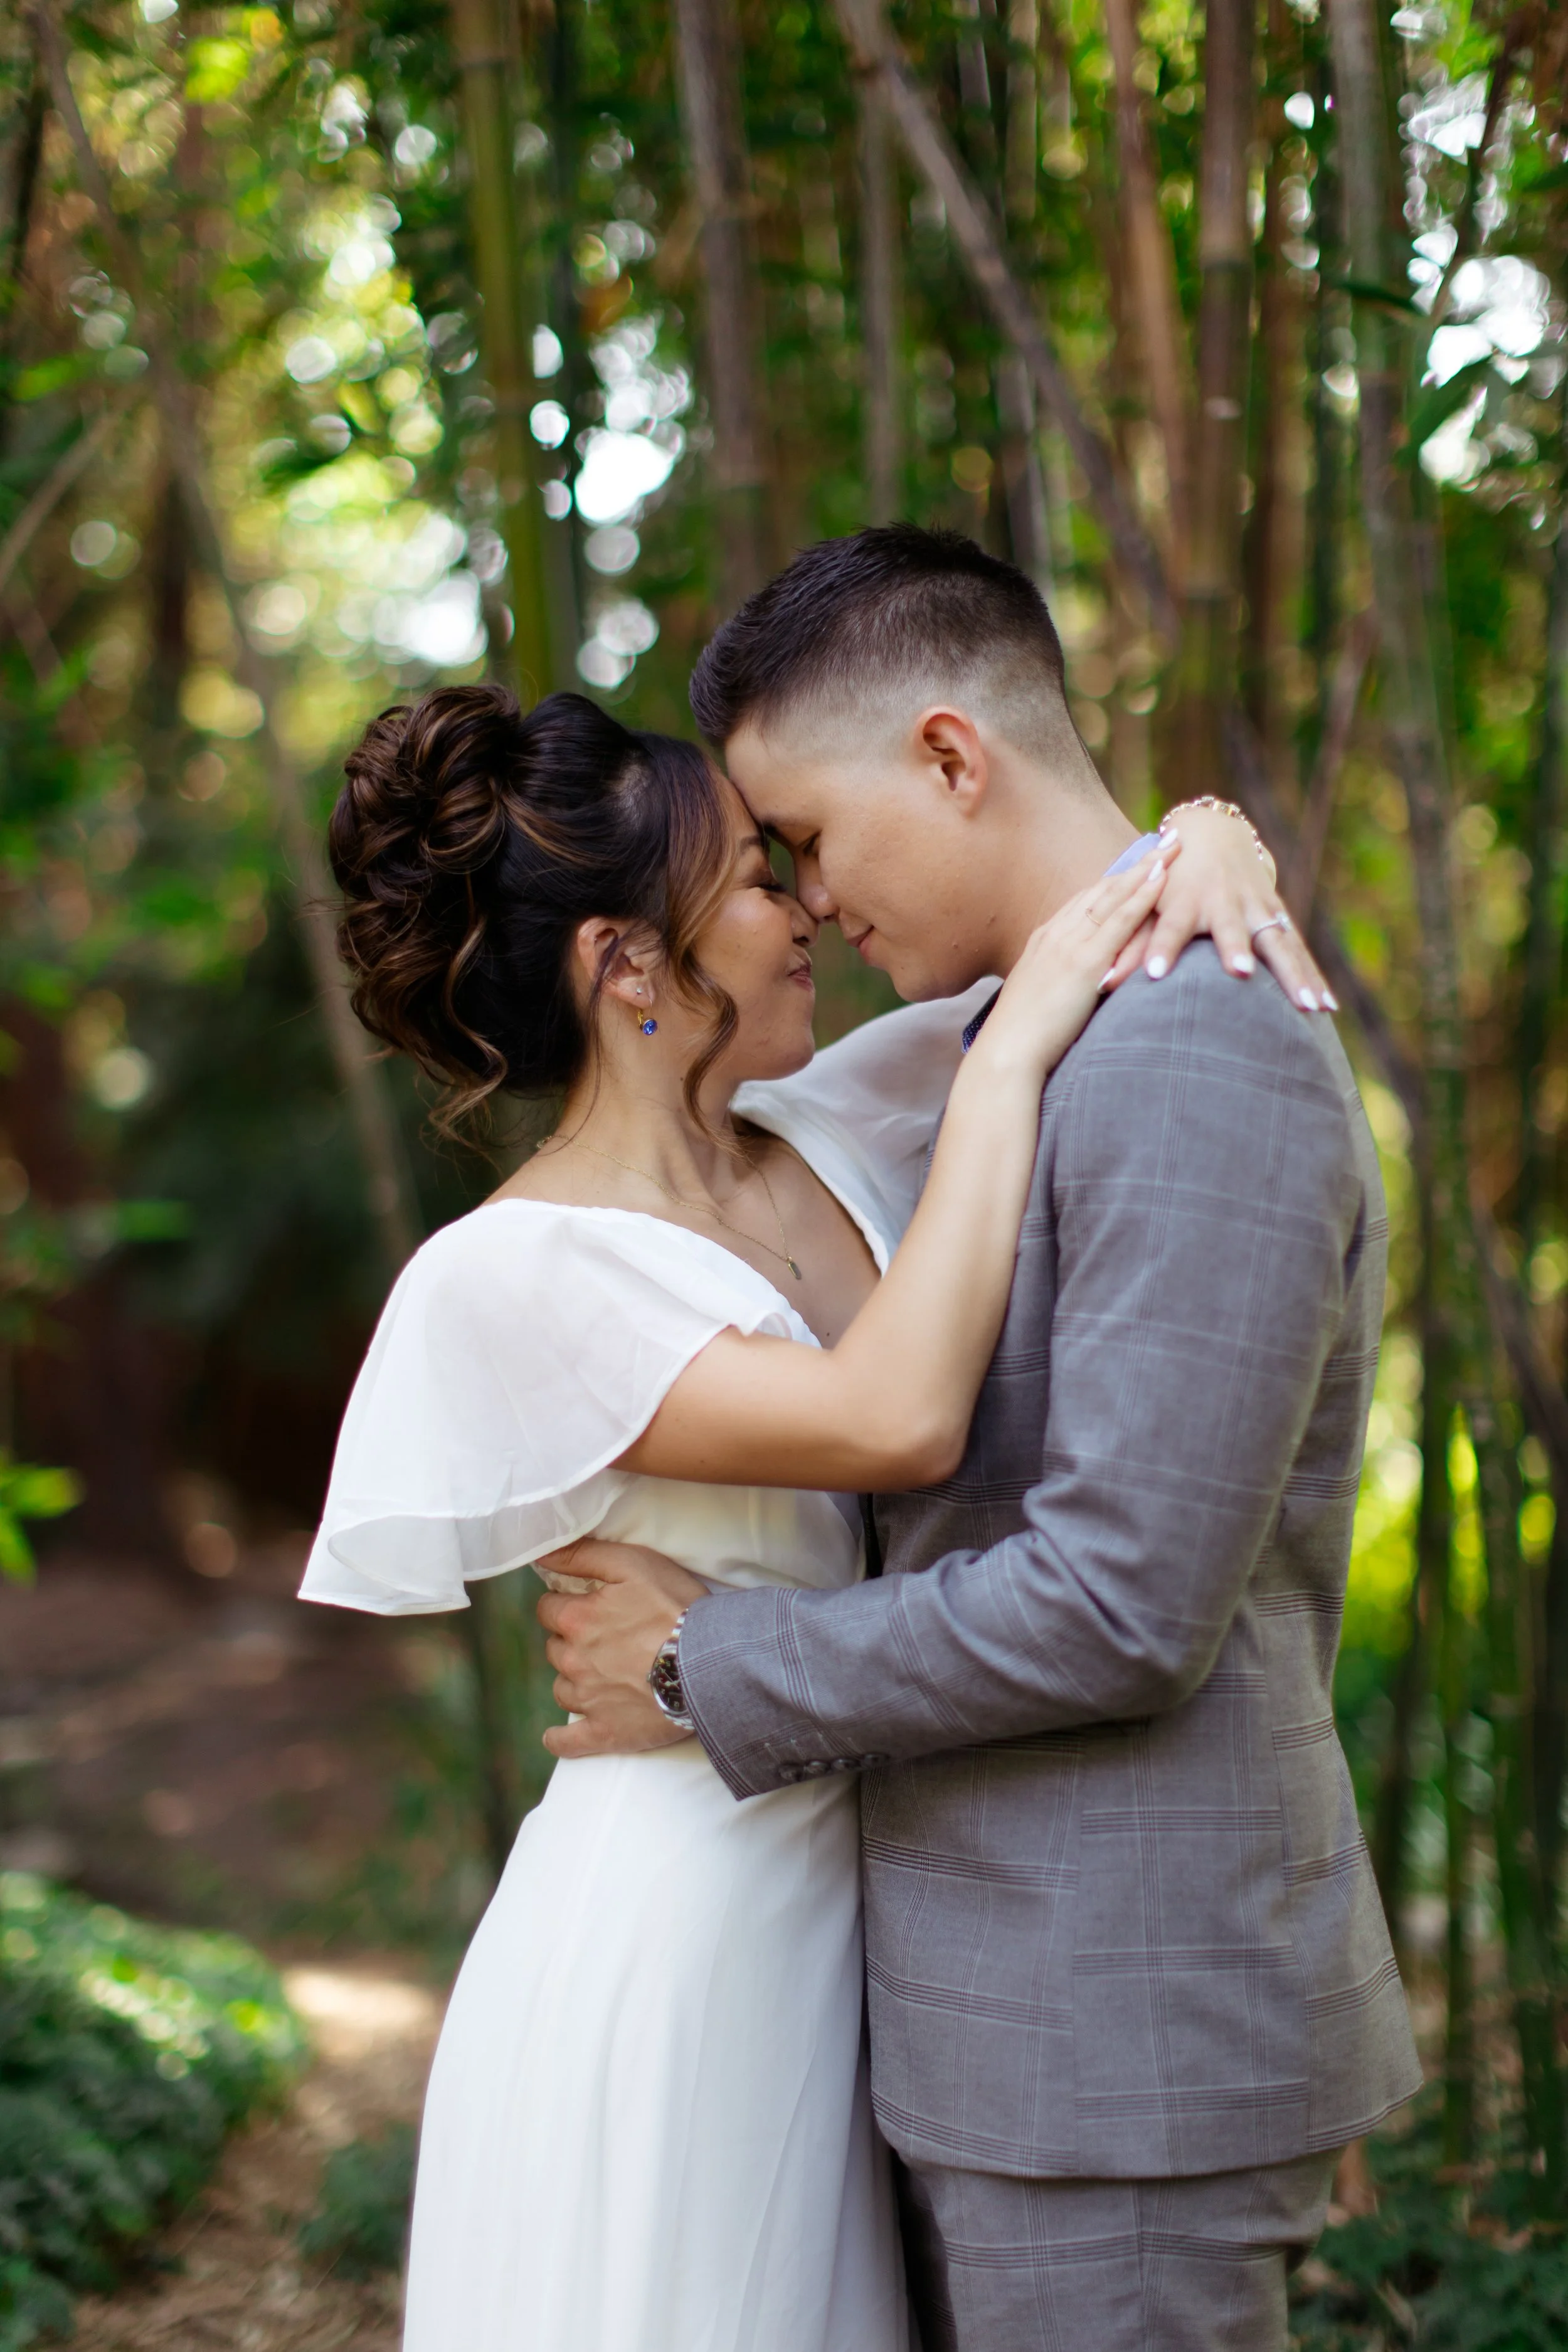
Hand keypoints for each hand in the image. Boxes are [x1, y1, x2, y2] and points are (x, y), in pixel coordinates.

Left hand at [534, 1538, 708, 1759]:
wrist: (710, 1663)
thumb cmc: (676, 1608)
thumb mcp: (633, 1564)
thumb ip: (583, 1555)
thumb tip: (542, 1553)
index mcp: (577, 1620)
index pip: (548, 1609)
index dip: (565, 1605)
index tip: (584, 1606)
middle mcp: (574, 1661)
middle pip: (555, 1648)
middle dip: (571, 1641)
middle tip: (603, 1638)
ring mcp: (588, 1701)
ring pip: (562, 1689)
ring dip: (574, 1680)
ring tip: (602, 1676)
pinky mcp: (606, 1733)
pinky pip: (568, 1743)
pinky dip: (560, 1740)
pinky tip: (557, 1737)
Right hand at [972, 841, 1178, 1083]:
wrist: (1006, 1053)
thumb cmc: (1022, 1038)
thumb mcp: (1039, 999)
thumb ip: (1061, 984)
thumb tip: (1079, 988)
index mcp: (1044, 941)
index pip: (1085, 901)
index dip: (1114, 881)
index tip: (1136, 865)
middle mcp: (1056, 934)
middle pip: (1102, 889)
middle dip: (1135, 864)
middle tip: (1164, 841)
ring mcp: (1069, 944)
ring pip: (1114, 896)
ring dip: (1145, 869)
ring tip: (1172, 848)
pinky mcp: (1085, 962)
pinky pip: (1119, 921)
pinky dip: (1141, 896)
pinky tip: (1162, 879)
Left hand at [1120, 802, 1333, 1011]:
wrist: (1216, 836)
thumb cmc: (1172, 882)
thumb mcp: (1150, 905)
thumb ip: (1129, 945)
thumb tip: (1098, 984)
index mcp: (1185, 900)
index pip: (1169, 924)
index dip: (1161, 947)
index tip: (1153, 974)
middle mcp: (1224, 902)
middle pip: (1232, 929)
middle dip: (1238, 949)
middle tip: (1239, 972)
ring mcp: (1257, 907)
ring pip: (1277, 942)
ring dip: (1292, 974)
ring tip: (1307, 1007)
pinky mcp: (1279, 917)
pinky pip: (1300, 952)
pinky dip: (1314, 978)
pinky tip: (1328, 1008)